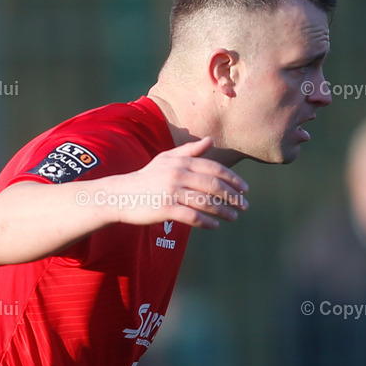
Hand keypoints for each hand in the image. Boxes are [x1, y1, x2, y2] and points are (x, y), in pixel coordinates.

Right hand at [110, 136, 248, 228]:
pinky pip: (192, 216)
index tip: (245, 189)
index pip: (214, 168)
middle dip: (233, 196)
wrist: (120, 195)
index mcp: (181, 162)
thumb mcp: (166, 159)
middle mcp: (178, 174)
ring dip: (223, 211)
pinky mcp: (165, 208)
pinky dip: (206, 221)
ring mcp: (171, 191)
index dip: (233, 179)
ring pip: (205, 202)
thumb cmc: (146, 178)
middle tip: (245, 205)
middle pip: (214, 185)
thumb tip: (210, 140)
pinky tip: (215, 226)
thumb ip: (189, 150)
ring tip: (233, 217)